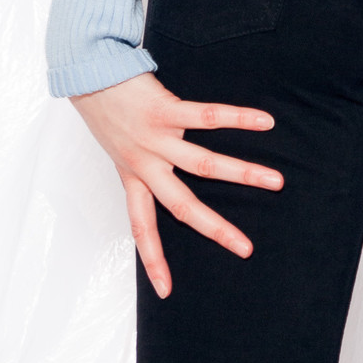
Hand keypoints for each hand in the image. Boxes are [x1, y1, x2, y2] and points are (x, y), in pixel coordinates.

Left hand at [70, 70, 282, 298]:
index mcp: (132, 176)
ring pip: (204, 164)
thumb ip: (145, 161)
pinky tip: (265, 123)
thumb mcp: (118, 145)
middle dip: (216, 229)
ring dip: (243, 174)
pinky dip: (239, 119)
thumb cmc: (107, 108)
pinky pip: (207, 116)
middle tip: (246, 248)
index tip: (167, 292)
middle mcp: (143, 163)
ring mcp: (155, 138)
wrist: (87, 71)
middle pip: (182, 206)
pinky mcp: (164, 109)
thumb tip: (174, 171)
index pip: (141, 228)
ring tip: (276, 181)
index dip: (153, 260)